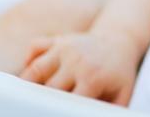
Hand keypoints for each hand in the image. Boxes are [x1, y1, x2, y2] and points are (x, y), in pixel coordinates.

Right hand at [18, 31, 139, 104]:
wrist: (122, 40)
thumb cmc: (119, 74)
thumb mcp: (122, 93)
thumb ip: (108, 111)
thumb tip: (90, 115)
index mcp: (92, 77)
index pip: (66, 101)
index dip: (58, 111)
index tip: (57, 112)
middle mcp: (76, 60)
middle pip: (48, 89)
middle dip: (44, 102)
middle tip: (43, 107)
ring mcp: (65, 47)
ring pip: (34, 70)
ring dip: (28, 86)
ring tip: (29, 100)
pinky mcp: (58, 39)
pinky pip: (34, 47)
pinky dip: (28, 61)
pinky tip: (32, 74)